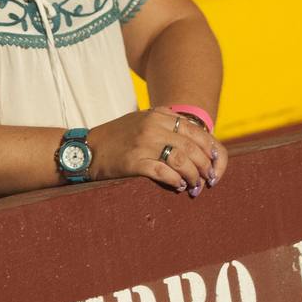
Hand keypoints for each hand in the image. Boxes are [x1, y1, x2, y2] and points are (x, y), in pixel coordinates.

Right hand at [87, 107, 227, 196]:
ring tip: (195, 187)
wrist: (87, 148)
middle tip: (208, 181)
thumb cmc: (118, 139)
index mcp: (159, 115)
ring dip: (193, 176)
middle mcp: (153, 126)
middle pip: (193, 147)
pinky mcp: (133, 161)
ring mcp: (143, 143)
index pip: (197, 131)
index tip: (215, 165)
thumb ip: (167, 125)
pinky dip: (175, 181)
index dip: (211, 150)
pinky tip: (179, 186)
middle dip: (205, 167)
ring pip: (182, 160)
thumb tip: (198, 144)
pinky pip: (163, 172)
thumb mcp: (143, 121)